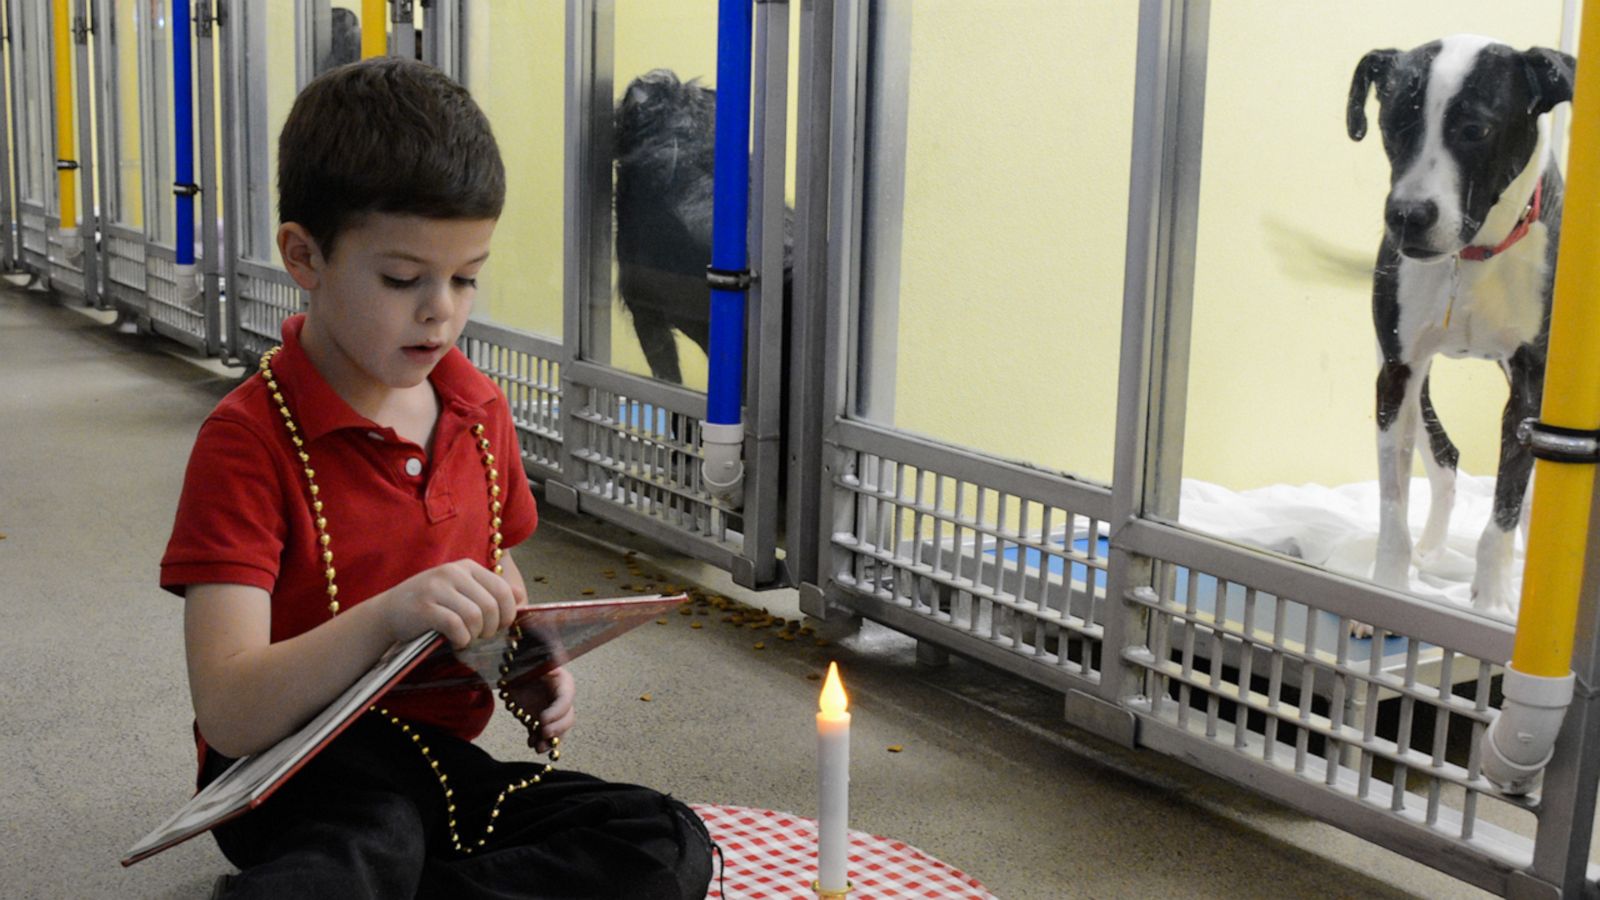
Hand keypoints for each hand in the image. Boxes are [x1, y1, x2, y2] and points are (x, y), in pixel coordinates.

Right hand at [374, 559, 516, 648]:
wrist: (389, 611)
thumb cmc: (431, 604)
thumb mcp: (461, 591)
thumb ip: (489, 591)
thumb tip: (522, 597)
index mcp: (466, 567)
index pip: (502, 589)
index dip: (508, 613)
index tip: (500, 627)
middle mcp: (452, 572)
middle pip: (491, 606)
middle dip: (491, 628)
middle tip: (481, 636)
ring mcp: (437, 588)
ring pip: (475, 616)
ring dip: (475, 635)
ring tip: (467, 638)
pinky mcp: (425, 607)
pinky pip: (456, 626)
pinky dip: (461, 639)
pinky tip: (455, 641)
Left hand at [508, 666, 575, 753]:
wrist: (513, 670)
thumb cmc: (526, 661)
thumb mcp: (536, 659)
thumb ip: (548, 658)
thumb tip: (555, 663)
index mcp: (563, 684)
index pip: (566, 700)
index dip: (557, 712)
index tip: (543, 719)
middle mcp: (559, 700)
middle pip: (567, 718)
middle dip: (557, 728)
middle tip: (543, 733)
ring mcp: (551, 712)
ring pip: (557, 730)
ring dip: (550, 741)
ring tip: (538, 747)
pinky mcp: (539, 721)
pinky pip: (542, 734)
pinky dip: (538, 741)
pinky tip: (531, 743)